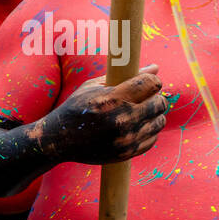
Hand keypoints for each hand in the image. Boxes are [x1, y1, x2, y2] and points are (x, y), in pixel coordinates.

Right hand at [41, 66, 168, 165]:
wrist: (59, 140)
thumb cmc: (76, 108)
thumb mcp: (93, 87)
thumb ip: (125, 76)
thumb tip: (156, 67)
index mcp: (112, 99)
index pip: (151, 83)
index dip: (152, 79)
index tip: (146, 81)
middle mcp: (121, 119)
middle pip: (159, 102)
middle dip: (154, 97)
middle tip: (145, 97)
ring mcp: (125, 139)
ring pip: (159, 121)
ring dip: (153, 115)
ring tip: (140, 112)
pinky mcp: (127, 152)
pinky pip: (152, 138)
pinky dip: (148, 131)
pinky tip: (136, 126)